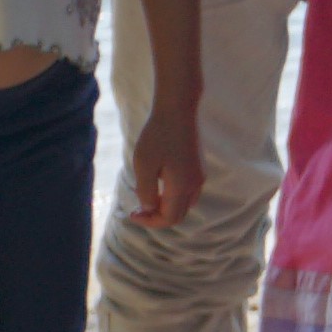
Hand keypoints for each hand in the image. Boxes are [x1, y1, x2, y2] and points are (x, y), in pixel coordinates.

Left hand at [133, 80, 207, 232]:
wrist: (177, 110)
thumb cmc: (158, 136)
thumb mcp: (144, 165)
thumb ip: (146, 191)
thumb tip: (148, 207)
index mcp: (182, 187)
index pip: (169, 218)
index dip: (149, 221)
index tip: (132, 213)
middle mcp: (195, 185)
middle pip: (178, 215)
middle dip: (157, 217)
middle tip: (137, 209)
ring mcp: (199, 176)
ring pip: (184, 204)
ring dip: (166, 207)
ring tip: (147, 197)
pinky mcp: (198, 167)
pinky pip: (188, 192)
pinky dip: (173, 197)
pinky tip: (159, 184)